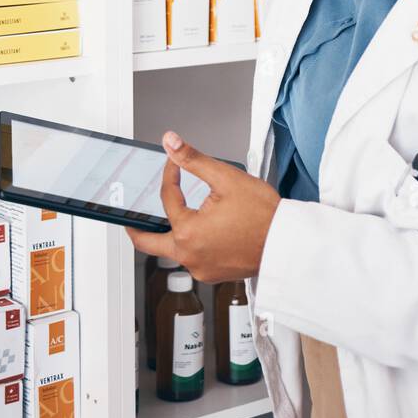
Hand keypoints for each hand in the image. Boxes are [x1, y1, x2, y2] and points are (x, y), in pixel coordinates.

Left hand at [125, 131, 280, 281]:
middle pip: (149, 244)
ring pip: (173, 252)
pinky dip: (191, 244)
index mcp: (187, 232)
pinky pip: (193, 259)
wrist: (287, 243)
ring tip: (171, 218)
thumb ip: (193, 159)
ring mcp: (201, 269)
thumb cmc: (264, 216)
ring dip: (170, 234)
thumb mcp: (225, 178)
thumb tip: (171, 142)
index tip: (174, 163)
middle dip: (137, 229)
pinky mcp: (214, 274)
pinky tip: (201, 231)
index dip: (169, 175)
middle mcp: (189, 256)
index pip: (167, 198)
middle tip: (130, 219)